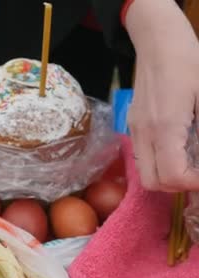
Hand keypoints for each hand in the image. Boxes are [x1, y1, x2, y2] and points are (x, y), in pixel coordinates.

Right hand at [126, 0, 198, 190]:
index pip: (173, 175)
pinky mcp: (134, 125)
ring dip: (167, 176)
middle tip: (198, 172)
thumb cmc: (189, 63)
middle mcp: (145, 133)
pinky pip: (142, 157)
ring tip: (189, 161)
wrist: (157, 42)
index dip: (194, 183)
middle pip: (154, 182)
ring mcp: (136, 130)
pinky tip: (177, 147)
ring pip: (145, 173)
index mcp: (165, 126)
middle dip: (178, 185)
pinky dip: (159, 163)